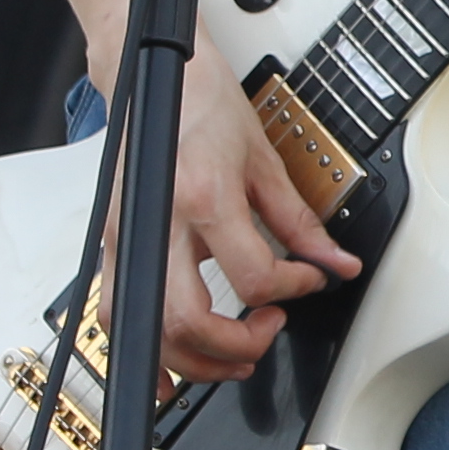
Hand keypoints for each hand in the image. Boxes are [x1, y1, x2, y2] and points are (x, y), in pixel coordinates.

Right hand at [115, 46, 362, 389]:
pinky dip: (145, 352)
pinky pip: (117, 317)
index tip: (308, 280)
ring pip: (147, 328)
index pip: (251, 276)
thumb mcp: (264, 161)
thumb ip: (300, 222)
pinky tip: (171, 371)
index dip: (292, 289)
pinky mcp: (113, 245)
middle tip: (267, 334)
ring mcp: (127, 238)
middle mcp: (158, 222)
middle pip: (187, 319)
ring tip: (234, 357)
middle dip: (235, 346)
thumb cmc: (203, 107)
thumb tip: (335, 263)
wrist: (156, 78)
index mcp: (203, 196)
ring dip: (193, 361)